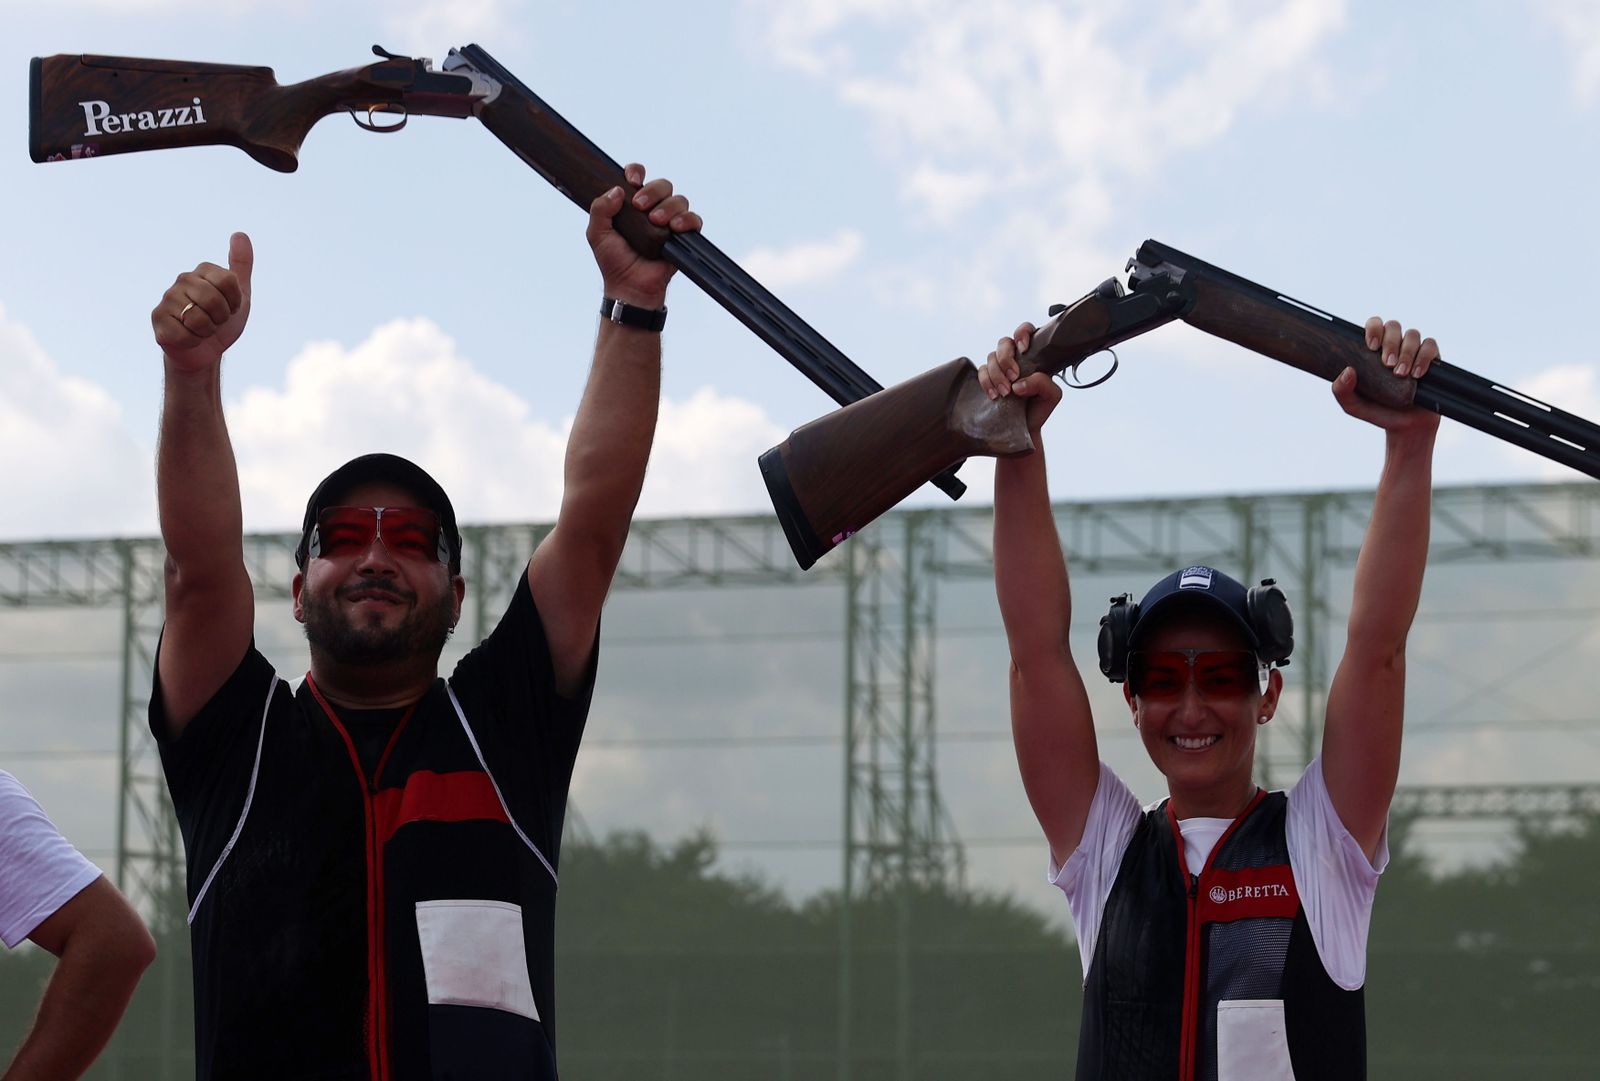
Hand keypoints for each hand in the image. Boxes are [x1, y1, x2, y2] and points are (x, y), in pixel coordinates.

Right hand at [152, 232, 252, 373]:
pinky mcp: (158, 319)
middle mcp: (182, 280)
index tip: (230, 307)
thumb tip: (240, 234)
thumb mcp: (241, 295)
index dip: (235, 302)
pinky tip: (188, 338)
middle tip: (216, 321)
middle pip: (213, 300)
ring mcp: (167, 298)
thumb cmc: (222, 322)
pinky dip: (193, 341)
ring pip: (198, 319)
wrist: (206, 351)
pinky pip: (185, 334)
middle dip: (221, 318)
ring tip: (202, 329)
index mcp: (203, 271)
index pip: (229, 282)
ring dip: (207, 331)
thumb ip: (241, 266)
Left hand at [587, 163, 701, 308]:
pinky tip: (675, 228)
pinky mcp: (683, 238)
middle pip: (663, 185)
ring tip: (657, 222)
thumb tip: (617, 190)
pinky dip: (687, 220)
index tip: (632, 179)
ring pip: (679, 200)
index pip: (638, 178)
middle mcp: (652, 210)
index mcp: (632, 204)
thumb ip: (600, 209)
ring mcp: (669, 223)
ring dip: (668, 207)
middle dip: (652, 191)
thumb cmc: (614, 262)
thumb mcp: (597, 233)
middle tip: (640, 206)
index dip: (636, 172)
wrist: (630, 287)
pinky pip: (694, 220)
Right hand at [977, 322, 1061, 432]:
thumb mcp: (1051, 396)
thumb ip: (1043, 383)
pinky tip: (994, 396)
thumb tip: (1019, 383)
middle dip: (1006, 358)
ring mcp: (999, 368)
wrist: (1023, 429)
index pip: (1026, 331)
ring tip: (1005, 393)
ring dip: (997, 374)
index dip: (1022, 333)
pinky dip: (986, 382)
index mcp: (1033, 356)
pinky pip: (981, 371)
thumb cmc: (1039, 409)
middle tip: (1013, 377)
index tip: (1024, 349)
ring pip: (991, 356)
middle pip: (1004, 342)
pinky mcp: (987, 379)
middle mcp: (1015, 358)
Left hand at [1331, 315, 1440, 435]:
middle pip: (1394, 326)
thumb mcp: (1353, 406)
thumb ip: (1341, 391)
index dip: (1374, 328)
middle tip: (1387, 365)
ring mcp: (1414, 351)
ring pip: (1413, 334)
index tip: (1371, 346)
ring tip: (1401, 374)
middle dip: (1390, 343)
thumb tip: (1347, 370)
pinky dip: (1424, 357)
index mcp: (1374, 350)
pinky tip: (1417, 374)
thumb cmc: (1377, 412)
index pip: (1375, 325)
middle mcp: (1395, 346)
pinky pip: (1431, 346)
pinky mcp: (1432, 359)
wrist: (1405, 427)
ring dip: (1407, 352)